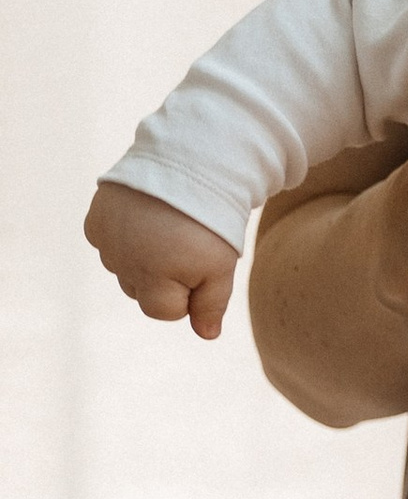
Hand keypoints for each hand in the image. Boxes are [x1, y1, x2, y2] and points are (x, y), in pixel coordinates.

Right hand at [86, 181, 239, 337]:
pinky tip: (145, 219)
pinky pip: (106, 242)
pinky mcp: (96, 218)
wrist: (190, 163)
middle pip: (140, 290)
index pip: (164, 311)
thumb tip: (206, 335)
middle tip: (184, 243)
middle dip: (163, 277)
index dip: (187, 294)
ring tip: (166, 229)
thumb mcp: (220, 266)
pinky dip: (123, 236)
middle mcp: (120, 263)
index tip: (200, 265)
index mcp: (151, 279)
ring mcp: (105, 240)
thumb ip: (211, 305)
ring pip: (122, 267)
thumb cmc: (211, 221)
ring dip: (141, 257)